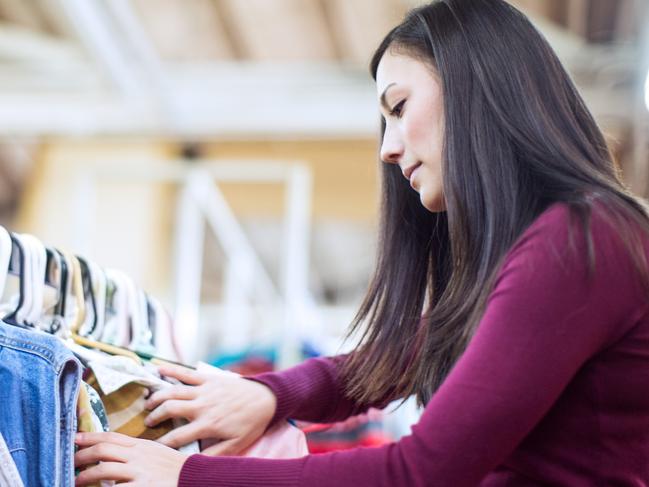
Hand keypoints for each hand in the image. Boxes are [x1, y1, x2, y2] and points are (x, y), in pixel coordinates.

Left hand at [74, 432, 186, 485]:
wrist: (193, 479)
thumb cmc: (174, 468)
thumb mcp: (156, 452)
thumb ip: (136, 450)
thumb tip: (114, 452)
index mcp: (141, 445)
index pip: (111, 437)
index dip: (90, 437)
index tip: (75, 438)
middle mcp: (138, 456)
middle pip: (103, 450)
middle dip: (83, 455)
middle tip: (72, 461)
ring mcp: (139, 473)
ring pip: (103, 469)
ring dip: (85, 476)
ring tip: (76, 481)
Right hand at [144, 363, 276, 454]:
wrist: (266, 398)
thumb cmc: (252, 422)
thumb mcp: (237, 444)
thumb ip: (215, 454)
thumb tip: (195, 463)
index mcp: (209, 424)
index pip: (178, 437)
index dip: (163, 443)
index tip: (152, 448)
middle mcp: (203, 406)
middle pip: (170, 409)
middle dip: (155, 416)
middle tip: (148, 422)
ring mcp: (204, 390)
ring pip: (173, 391)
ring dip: (157, 396)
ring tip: (148, 403)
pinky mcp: (208, 378)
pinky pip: (185, 373)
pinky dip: (170, 370)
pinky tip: (157, 369)